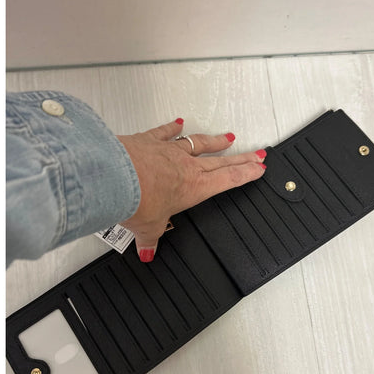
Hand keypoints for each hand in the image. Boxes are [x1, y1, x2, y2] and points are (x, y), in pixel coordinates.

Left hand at [118, 118, 266, 261]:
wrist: (115, 177)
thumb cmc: (136, 200)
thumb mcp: (147, 228)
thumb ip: (150, 240)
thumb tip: (147, 252)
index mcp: (194, 188)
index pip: (228, 180)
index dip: (246, 174)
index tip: (258, 168)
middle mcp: (186, 167)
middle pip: (221, 161)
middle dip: (241, 158)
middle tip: (257, 153)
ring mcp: (170, 151)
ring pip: (199, 144)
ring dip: (215, 141)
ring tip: (229, 137)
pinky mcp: (151, 140)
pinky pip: (166, 132)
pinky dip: (173, 127)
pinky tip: (179, 122)